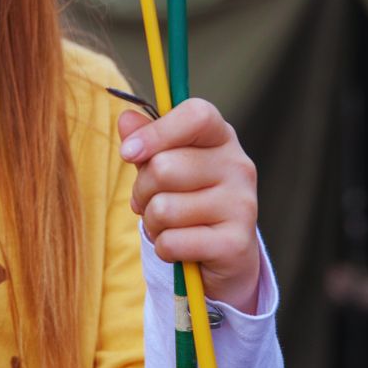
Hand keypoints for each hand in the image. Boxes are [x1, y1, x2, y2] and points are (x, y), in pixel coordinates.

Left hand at [117, 98, 260, 313]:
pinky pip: (172, 242)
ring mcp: (241, 205)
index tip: (129, 152)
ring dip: (152, 222)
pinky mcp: (236, 244)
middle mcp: (238, 166)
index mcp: (221, 137)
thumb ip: (146, 141)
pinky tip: (181, 245)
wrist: (224, 252)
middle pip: (163, 167)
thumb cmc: (188, 198)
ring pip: (164, 209)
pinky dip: (163, 248)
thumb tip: (126, 119)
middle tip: (152, 200)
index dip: (155, 133)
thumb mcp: (165, 163)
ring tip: (169, 224)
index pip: (195, 116)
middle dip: (143, 190)